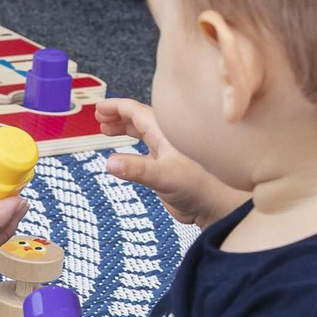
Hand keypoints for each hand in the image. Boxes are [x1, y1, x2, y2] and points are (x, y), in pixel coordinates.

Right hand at [95, 98, 245, 226]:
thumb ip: (137, 169)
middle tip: (99, 118)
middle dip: (118, 117)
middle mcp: (166, 139)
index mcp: (166, 132)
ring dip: (125, 130)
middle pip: (139, 119)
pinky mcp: (166, 169)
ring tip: (107, 131)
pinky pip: (146, 151)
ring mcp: (167, 153)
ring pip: (143, 134)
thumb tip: (110, 162)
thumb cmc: (201, 188)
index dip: (116, 107)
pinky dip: (132, 148)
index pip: (136, 111)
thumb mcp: (165, 176)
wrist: (218, 208)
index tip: (98, 108)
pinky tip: (126, 155)